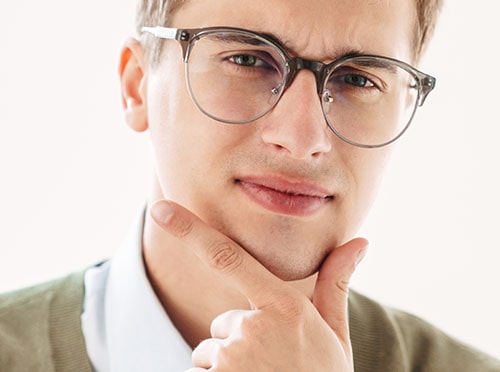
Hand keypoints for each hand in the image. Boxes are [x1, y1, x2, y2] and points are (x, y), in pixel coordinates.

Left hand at [151, 200, 367, 371]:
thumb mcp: (334, 334)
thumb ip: (335, 284)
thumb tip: (359, 241)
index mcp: (283, 306)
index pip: (227, 257)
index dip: (189, 230)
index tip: (159, 210)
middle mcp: (252, 327)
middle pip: (223, 323)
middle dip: (238, 339)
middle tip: (272, 363)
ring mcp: (231, 360)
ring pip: (211, 352)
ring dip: (228, 366)